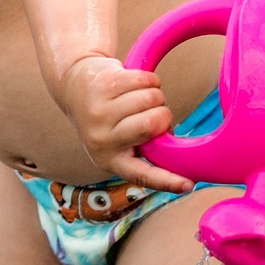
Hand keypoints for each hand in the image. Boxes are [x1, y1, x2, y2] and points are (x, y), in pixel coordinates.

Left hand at [57, 55, 196, 193]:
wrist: (76, 87)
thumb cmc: (109, 117)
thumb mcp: (120, 141)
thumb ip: (144, 146)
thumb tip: (174, 147)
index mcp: (111, 161)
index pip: (142, 176)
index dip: (167, 181)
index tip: (188, 185)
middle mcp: (102, 140)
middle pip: (153, 123)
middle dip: (163, 114)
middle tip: (151, 113)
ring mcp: (99, 113)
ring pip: (152, 98)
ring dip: (155, 94)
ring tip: (138, 98)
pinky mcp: (102, 86)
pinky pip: (144, 80)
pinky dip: (148, 79)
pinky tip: (134, 83)